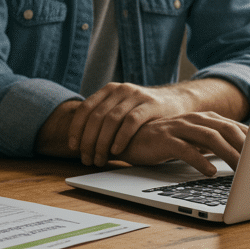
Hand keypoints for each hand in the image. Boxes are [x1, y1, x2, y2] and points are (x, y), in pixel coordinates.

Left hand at [68, 82, 191, 166]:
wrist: (176, 101)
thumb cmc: (143, 112)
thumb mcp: (121, 109)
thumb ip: (104, 118)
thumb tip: (80, 141)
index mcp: (109, 90)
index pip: (85, 108)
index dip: (76, 128)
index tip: (73, 146)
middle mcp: (120, 90)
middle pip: (96, 116)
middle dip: (88, 140)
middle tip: (86, 158)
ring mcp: (136, 95)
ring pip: (111, 120)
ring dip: (101, 142)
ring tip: (99, 159)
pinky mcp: (150, 105)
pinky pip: (131, 122)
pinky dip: (121, 137)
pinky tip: (116, 151)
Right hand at [108, 111, 246, 175]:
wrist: (131, 138)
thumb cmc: (167, 142)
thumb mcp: (195, 142)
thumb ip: (217, 145)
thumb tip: (245, 158)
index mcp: (206, 119)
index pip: (236, 127)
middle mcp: (195, 120)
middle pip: (227, 130)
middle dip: (246, 147)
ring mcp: (180, 128)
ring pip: (210, 138)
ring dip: (228, 154)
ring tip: (241, 171)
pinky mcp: (164, 139)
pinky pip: (185, 149)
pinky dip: (200, 160)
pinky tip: (210, 172)